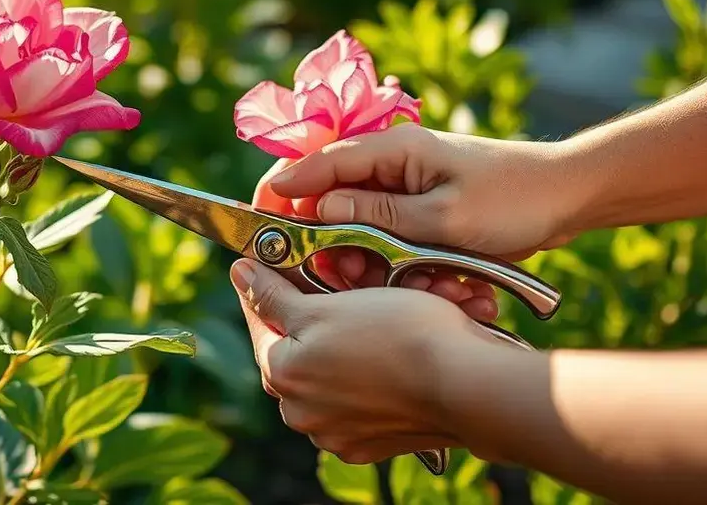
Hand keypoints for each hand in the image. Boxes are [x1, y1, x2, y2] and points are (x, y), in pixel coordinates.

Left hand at [230, 258, 487, 463]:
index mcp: (281, 377)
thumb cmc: (400, 337)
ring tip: (377, 310)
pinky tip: (396, 347)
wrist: (467, 383)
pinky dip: (377, 369)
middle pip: (299, 350)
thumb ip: (274, 295)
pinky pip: (367, 395)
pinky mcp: (377, 442)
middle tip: (341, 283)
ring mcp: (340, 433)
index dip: (272, 287)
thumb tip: (238, 275)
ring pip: (335, 371)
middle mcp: (303, 414)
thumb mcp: (326, 306)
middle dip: (318, 313)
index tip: (278, 264)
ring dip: (350, 340)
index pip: (262, 322)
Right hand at [253, 151, 499, 321]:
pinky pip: (389, 241)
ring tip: (429, 285)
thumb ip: (377, 214)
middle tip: (357, 280)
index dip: (280, 192)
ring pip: (359, 230)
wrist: (569, 197)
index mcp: (390, 150)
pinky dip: (405, 267)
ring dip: (380, 265)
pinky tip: (444, 285)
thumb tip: (319, 209)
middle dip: (338, 248)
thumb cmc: (513, 199)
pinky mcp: (418, 212)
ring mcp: (404, 188)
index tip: (256, 224)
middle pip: (329, 203)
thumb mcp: (443, 217)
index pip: (315, 163)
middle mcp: (389, 165)